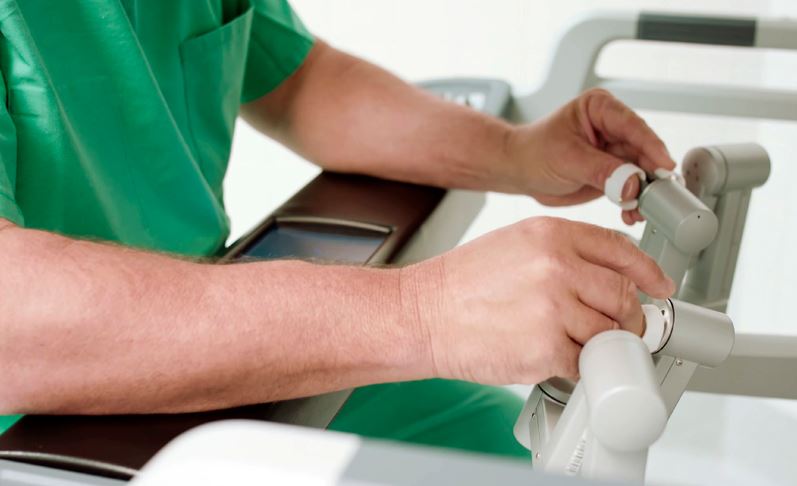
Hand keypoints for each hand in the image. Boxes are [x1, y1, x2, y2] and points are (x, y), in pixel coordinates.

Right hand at [405, 217, 674, 383]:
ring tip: (575, 344)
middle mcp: (556, 267)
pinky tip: (556, 358)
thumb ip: (562, 254)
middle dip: (629, 317)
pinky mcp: (544, 349)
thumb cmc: (459, 283)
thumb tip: (604, 277)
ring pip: (608, 333)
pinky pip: (583, 363)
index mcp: (550, 235)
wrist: (420, 314)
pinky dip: (577, 367)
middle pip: (623, 296)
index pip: (620, 250)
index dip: (647, 271)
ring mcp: (552, 309)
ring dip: (600, 344)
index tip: (659, 286)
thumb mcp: (513, 246)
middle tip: (622, 327)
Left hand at [506, 89, 675, 224]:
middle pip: (643, 150)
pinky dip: (632, 201)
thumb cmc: (534, 152)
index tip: (665, 166)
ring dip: (644, 192)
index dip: (652, 147)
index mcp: (600, 108)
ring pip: (641, 171)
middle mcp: (612, 127)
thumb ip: (602, 171)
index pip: (633, 126)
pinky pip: (630, 187)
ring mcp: (614, 151)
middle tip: (658, 195)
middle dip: (651, 175)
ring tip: (642, 209)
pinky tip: (631, 213)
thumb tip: (633, 184)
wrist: (518, 171)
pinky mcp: (612, 173)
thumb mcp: (568, 159)